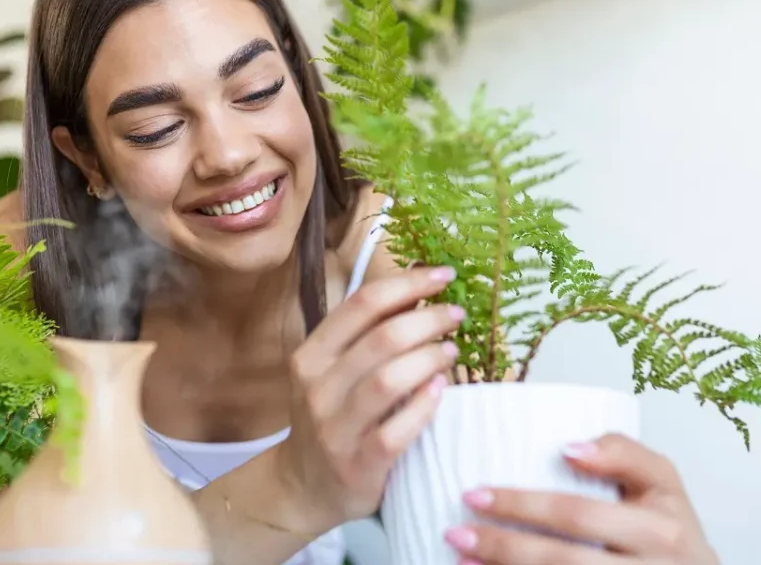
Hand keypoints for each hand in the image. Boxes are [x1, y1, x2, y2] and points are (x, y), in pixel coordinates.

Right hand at [275, 265, 463, 531]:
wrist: (304, 486)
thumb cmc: (331, 418)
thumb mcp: (332, 372)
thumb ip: (365, 336)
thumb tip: (418, 292)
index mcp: (310, 356)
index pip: (361, 305)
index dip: (406, 283)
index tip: (442, 274)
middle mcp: (317, 388)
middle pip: (381, 338)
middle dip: (428, 319)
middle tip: (456, 314)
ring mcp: (335, 428)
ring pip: (389, 380)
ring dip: (429, 358)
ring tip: (452, 350)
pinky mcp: (357, 465)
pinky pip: (397, 430)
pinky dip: (424, 406)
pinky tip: (440, 390)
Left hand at [444, 433, 719, 564]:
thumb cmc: (668, 531)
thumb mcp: (662, 484)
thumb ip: (624, 454)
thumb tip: (569, 448)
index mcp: (661, 526)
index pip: (579, 514)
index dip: (524, 506)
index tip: (474, 494)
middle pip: (563, 559)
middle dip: (502, 545)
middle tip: (455, 530)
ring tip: (462, 557)